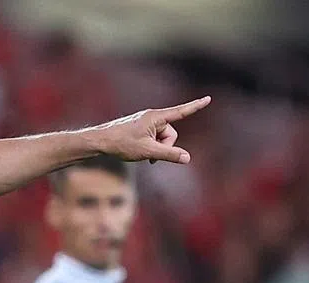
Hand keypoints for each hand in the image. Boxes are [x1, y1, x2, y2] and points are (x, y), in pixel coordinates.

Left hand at [91, 96, 211, 164]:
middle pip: (170, 133)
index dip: (196, 107)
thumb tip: (187, 158)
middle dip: (164, 146)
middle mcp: (152, 117)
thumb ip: (169, 155)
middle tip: (150, 155)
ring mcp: (145, 122)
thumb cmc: (122, 144)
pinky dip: (150, 147)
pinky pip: (153, 139)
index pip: (181, 112)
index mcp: (156, 117)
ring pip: (161, 138)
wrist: (100, 141)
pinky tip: (139, 153)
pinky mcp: (140, 128)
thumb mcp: (148, 151)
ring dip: (156, 148)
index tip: (208, 99)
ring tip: (141, 154)